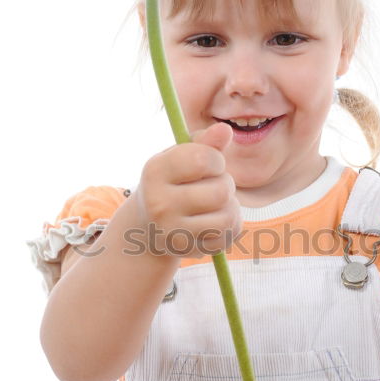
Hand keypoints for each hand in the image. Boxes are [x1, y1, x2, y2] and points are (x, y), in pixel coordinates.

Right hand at [136, 121, 242, 259]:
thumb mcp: (180, 157)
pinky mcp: (186, 250)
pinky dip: (230, 227)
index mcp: (155, 171)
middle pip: (221, 192)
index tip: (210, 163)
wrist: (148, 226)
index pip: (202, 159)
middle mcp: (159, 203)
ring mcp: (172, 231)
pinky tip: (216, 221)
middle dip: (226, 185)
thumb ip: (204, 142)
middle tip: (214, 185)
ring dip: (231, 207)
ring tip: (219, 203)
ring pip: (227, 217)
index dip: (216, 160)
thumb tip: (225, 130)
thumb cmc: (172, 183)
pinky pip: (227, 236)